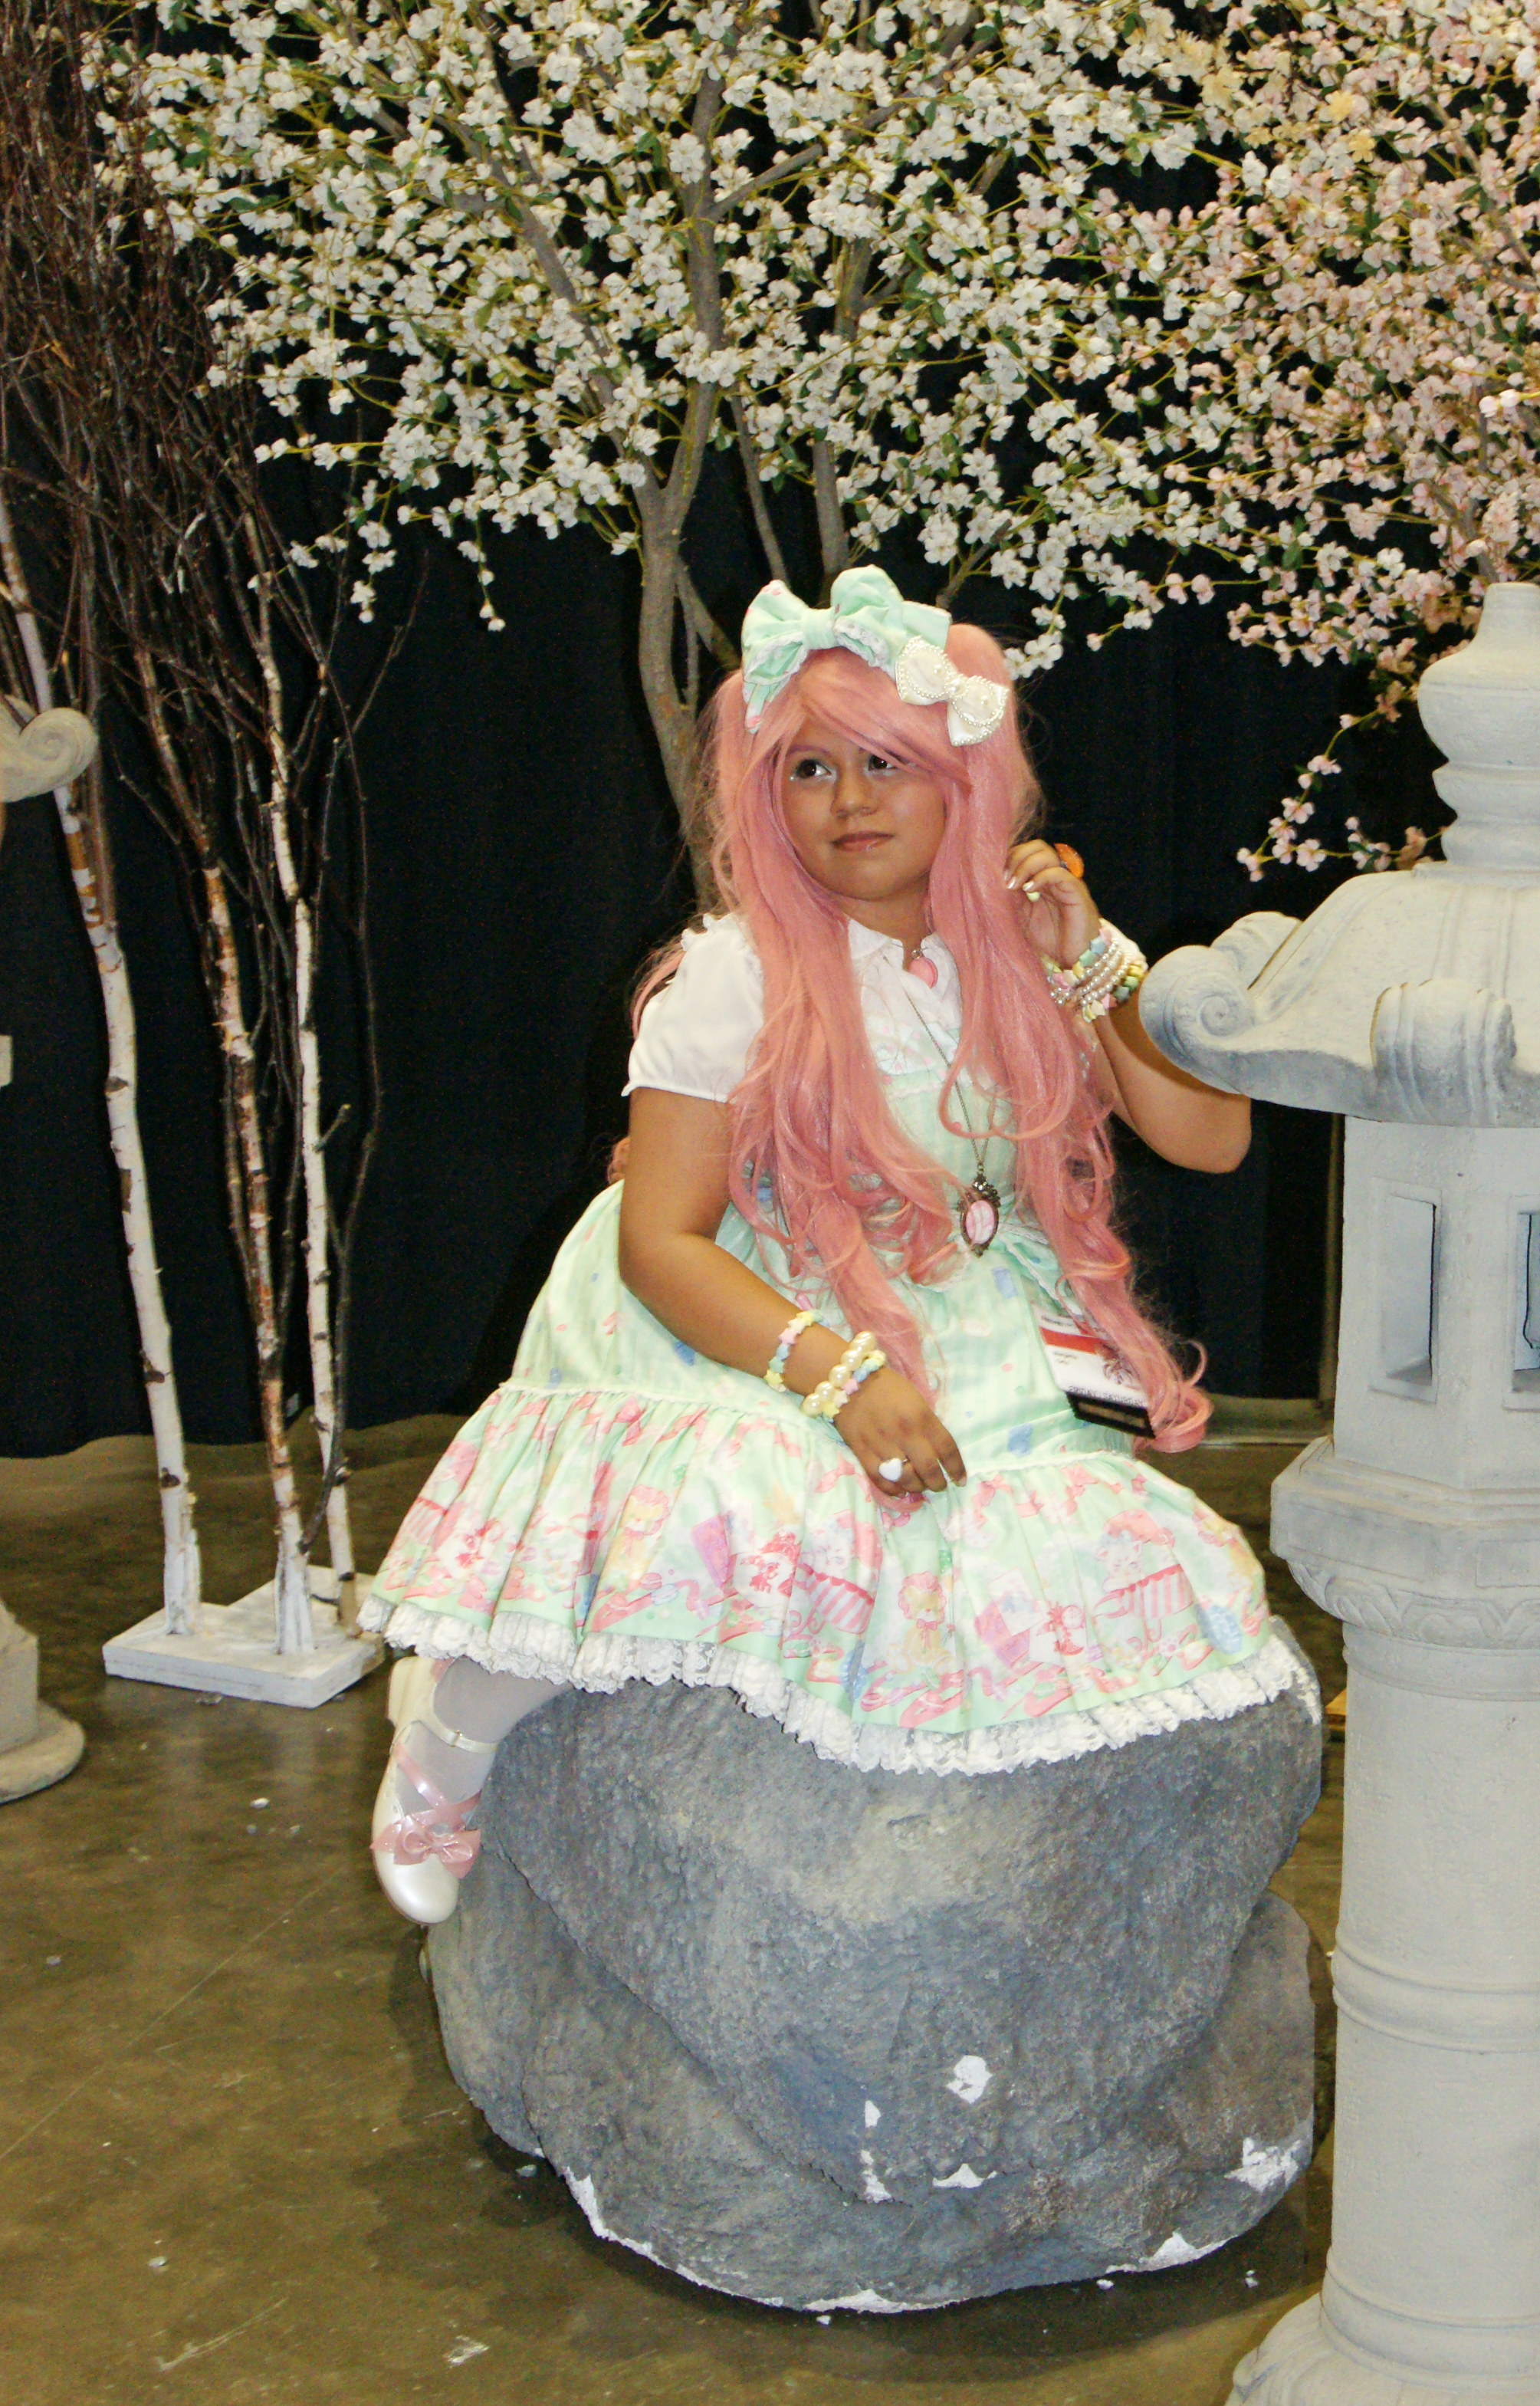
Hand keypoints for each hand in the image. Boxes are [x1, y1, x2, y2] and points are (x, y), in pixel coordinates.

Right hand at [835, 1367, 965, 1495]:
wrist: (849, 1380)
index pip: (947, 1449)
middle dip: (938, 1483)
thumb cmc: (888, 1388)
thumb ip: (927, 1426)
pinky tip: (899, 1489)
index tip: (960, 1480)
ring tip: (919, 1486)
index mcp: (921, 1417)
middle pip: (928, 1470)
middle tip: (939, 1485)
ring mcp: (882, 1444)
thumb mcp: (917, 1400)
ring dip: (917, 1487)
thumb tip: (937, 1454)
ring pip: (905, 1479)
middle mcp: (904, 1433)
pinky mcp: (862, 1452)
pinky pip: (880, 1480)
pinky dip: (893, 1489)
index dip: (957, 1468)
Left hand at [1005, 837, 1099, 967]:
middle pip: (1036, 847)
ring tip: (1013, 885)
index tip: (994, 874)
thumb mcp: (1021, 918)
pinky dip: (1041, 877)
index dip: (1008, 858)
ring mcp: (1065, 881)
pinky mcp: (1075, 890)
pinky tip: (1028, 889)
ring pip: (1047, 855)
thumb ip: (1010, 900)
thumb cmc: (1049, 939)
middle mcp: (1053, 875)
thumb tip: (992, 882)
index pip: (1024, 853)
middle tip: (1004, 878)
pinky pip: (1059, 873)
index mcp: (1040, 879)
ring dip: (1025, 865)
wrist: (1073, 958)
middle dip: (1016, 857)